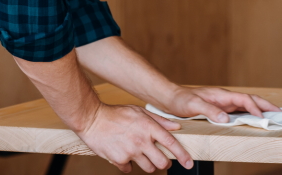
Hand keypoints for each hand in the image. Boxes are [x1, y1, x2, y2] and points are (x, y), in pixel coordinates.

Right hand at [77, 102, 192, 172]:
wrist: (92, 119)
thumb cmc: (117, 113)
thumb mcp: (140, 111)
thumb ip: (160, 120)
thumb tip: (177, 126)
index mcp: (149, 127)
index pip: (171, 143)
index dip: (182, 155)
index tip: (189, 163)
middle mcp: (141, 140)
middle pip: (162, 162)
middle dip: (164, 163)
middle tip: (160, 159)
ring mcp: (130, 151)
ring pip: (148, 168)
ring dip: (147, 165)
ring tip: (140, 155)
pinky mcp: (118, 159)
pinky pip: (129, 170)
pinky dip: (128, 166)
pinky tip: (124, 156)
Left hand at [165, 87, 281, 122]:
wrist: (170, 98)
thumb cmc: (181, 100)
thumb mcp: (193, 105)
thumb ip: (210, 110)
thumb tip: (226, 119)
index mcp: (222, 95)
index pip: (245, 100)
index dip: (255, 109)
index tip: (263, 118)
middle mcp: (226, 98)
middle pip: (252, 100)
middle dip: (268, 105)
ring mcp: (224, 103)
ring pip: (248, 105)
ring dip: (262, 109)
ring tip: (275, 116)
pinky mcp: (221, 109)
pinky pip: (241, 111)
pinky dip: (252, 114)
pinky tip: (255, 120)